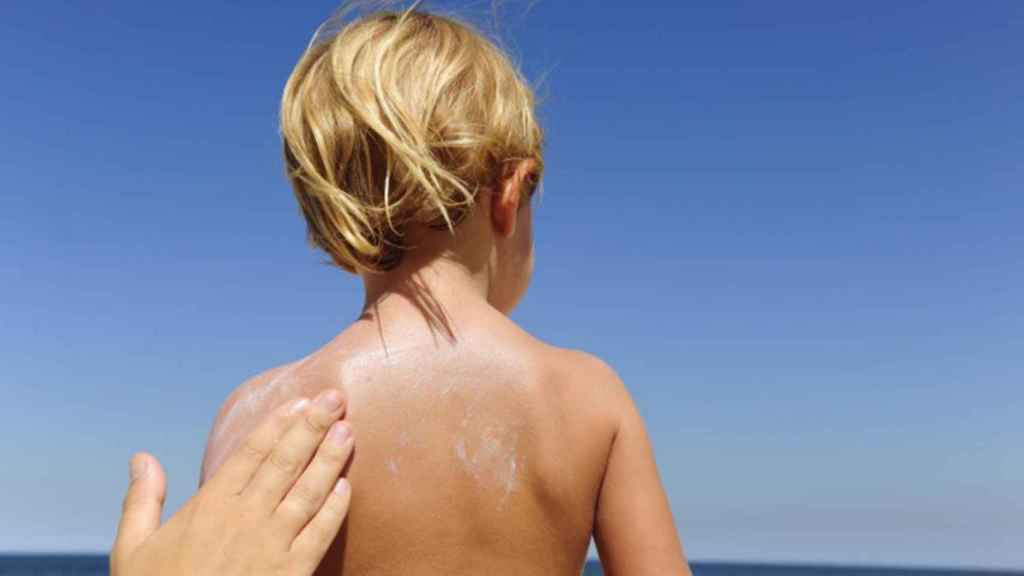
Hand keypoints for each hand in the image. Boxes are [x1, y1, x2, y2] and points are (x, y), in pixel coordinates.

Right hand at [111, 390, 353, 575]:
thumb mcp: (133, 549)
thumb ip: (142, 500)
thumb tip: (141, 457)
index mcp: (209, 506)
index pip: (252, 452)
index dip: (279, 424)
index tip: (300, 401)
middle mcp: (245, 519)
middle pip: (286, 462)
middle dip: (313, 426)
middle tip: (335, 398)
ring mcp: (271, 546)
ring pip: (308, 492)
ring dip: (330, 459)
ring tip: (348, 430)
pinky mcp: (291, 574)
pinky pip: (319, 535)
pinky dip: (334, 510)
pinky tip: (348, 487)